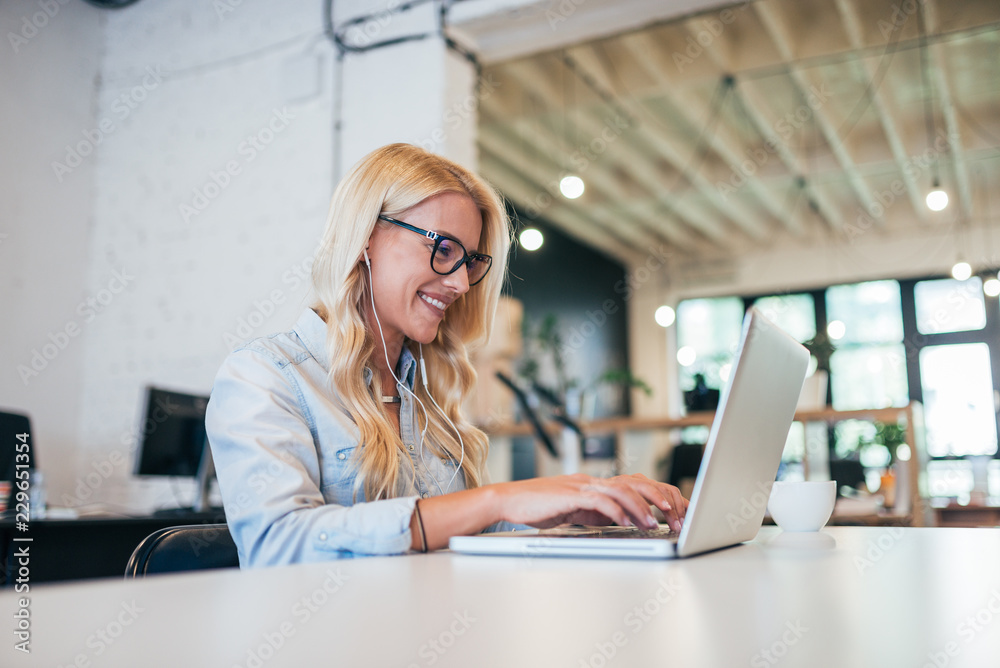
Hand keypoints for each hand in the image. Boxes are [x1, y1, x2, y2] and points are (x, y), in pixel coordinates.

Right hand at [492, 473, 689, 531]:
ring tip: (658, 522)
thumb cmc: (539, 507)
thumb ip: (598, 512)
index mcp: (596, 484)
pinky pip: (601, 501)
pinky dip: (619, 511)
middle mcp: (593, 481)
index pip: (636, 483)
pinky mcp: (571, 495)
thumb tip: (622, 520)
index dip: (659, 495)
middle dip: (661, 499)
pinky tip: (630, 522)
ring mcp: (582, 486)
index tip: (677, 511)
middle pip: (636, 482)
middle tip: (678, 516)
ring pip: (622, 490)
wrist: (509, 500)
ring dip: (643, 507)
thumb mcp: (575, 511)